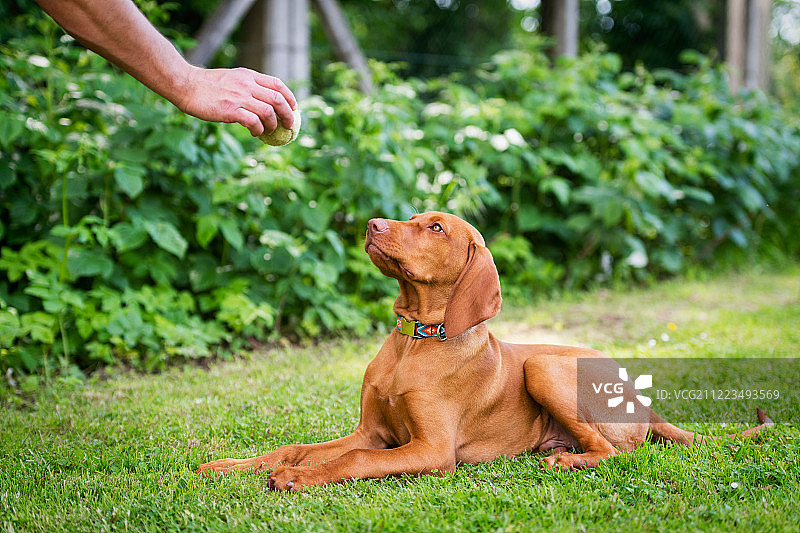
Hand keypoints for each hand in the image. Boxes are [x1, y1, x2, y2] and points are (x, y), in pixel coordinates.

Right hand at [174, 66, 297, 136]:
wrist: (186, 85)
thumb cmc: (207, 85)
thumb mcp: (232, 78)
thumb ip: (248, 86)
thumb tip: (263, 102)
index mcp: (249, 75)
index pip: (278, 84)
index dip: (290, 98)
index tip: (293, 108)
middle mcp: (247, 84)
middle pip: (278, 100)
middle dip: (288, 115)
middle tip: (288, 126)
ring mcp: (239, 97)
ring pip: (268, 112)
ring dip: (273, 125)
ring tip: (269, 131)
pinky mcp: (230, 110)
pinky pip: (253, 122)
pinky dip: (259, 130)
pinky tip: (256, 133)